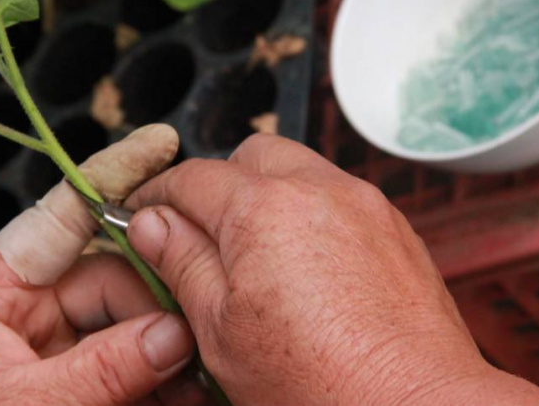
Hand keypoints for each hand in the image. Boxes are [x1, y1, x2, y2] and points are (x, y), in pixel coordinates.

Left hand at [0, 125, 209, 405]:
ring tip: (199, 382)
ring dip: (169, 350)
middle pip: (114, 278)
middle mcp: (27, 311)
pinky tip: (188, 392)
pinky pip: (133, 361)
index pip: (58, 219)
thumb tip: (174, 332)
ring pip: (133, 322)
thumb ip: (100, 368)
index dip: (109, 176)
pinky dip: (163, 379)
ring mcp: (57, 347)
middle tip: (197, 342)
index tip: (159, 145)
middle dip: (160, 306)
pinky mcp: (80, 381)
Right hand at [126, 135, 538, 405]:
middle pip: (250, 156)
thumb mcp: (221, 332)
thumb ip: (182, 264)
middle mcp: (319, 189)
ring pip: (300, 170)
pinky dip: (313, 214)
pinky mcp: (395, 227)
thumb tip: (152, 224)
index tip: (143, 217)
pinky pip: (340, 197)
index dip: (156, 196)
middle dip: (219, 185)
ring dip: (269, 195)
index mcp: (264, 209)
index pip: (190, 177)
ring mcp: (364, 203)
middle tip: (203, 236)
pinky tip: (307, 269)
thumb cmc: (322, 385)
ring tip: (259, 257)